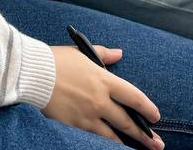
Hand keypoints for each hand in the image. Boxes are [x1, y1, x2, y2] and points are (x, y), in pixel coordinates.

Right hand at [43, 46, 162, 146]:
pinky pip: (96, 137)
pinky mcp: (76, 125)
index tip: (156, 116)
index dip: (148, 108)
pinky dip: (107, 142)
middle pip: (128, 121)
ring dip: (128, 142)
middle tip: (158, 144)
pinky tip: (114, 146)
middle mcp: (100, 100)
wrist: (35, 74)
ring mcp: (89, 115)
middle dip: (145, 135)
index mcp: (104, 80)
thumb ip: (104, 54)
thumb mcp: (83, 52)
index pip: (134, 97)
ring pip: (114, 134)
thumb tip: (119, 54)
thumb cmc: (58, 60)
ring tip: (141, 149)